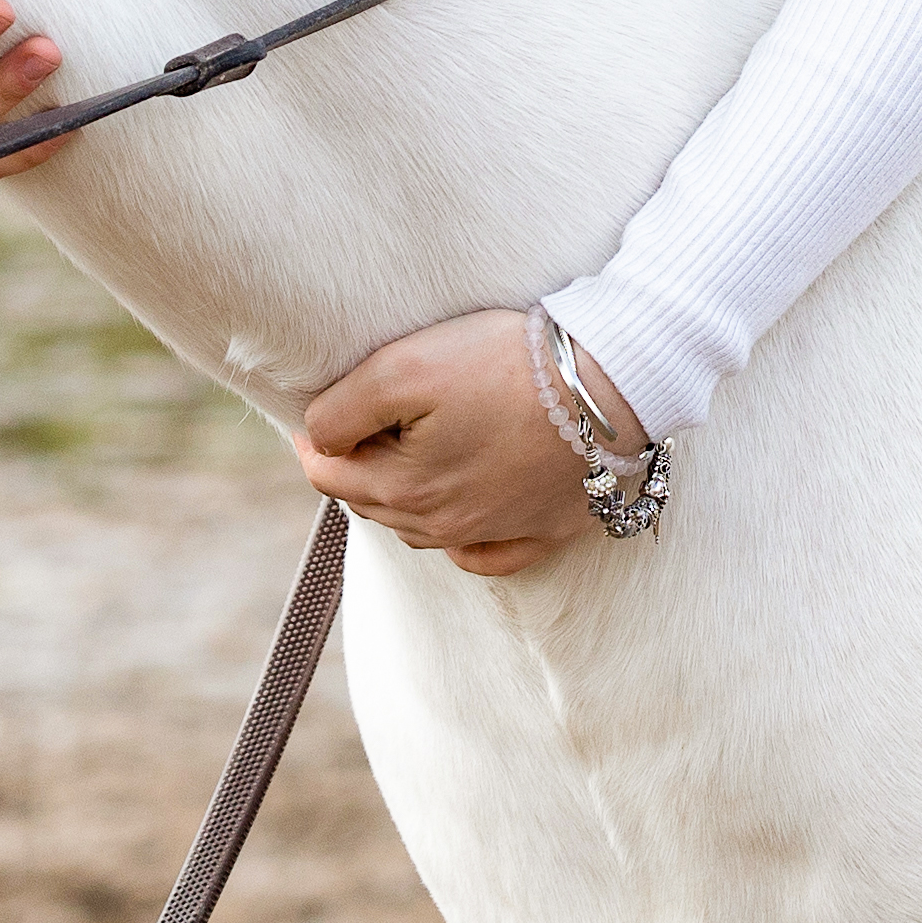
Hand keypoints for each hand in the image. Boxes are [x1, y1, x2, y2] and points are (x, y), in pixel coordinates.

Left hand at [295, 308, 640, 577]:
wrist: (607, 384)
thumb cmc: (504, 365)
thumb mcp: (403, 367)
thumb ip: (343, 409)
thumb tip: (318, 439)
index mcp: (405, 488)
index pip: (328, 475)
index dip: (314, 442)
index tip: (316, 417)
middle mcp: (446, 526)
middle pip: (374, 504)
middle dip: (357, 469)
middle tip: (361, 430)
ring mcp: (498, 533)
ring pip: (423, 530)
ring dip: (404, 499)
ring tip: (406, 459)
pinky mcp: (546, 531)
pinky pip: (488, 557)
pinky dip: (464, 545)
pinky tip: (459, 525)